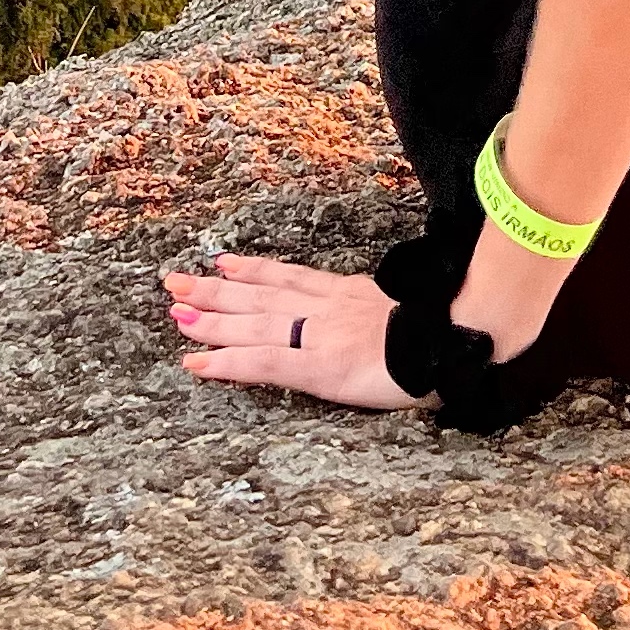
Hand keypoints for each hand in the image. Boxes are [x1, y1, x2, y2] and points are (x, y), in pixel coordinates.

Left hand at [163, 251, 415, 408]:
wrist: (455, 343)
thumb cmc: (440, 334)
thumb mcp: (401, 311)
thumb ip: (373, 311)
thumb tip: (365, 315)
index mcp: (345, 295)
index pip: (288, 278)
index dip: (252, 271)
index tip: (222, 263)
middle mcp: (325, 308)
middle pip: (260, 296)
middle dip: (215, 291)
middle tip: (174, 282)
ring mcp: (319, 335)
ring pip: (252, 323)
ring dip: (211, 319)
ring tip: (176, 313)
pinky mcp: (318, 367)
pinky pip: (262, 363)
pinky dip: (226, 361)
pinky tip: (196, 362)